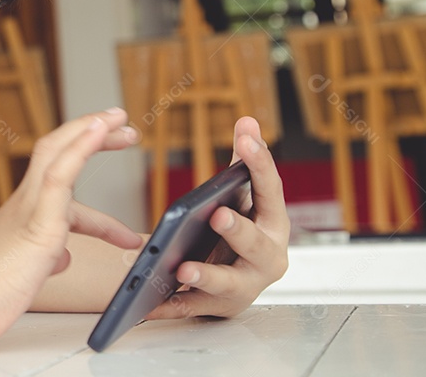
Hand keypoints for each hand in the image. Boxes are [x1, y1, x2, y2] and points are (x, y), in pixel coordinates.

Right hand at [0, 108, 143, 349]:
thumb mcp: (27, 270)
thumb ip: (46, 258)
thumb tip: (64, 257)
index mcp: (24, 212)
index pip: (56, 169)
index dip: (83, 152)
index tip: (110, 142)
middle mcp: (25, 203)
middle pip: (57, 149)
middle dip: (91, 133)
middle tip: (125, 128)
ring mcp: (30, 210)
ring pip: (57, 153)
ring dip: (91, 133)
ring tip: (123, 124)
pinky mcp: (37, 224)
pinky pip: (59, 176)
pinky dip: (80, 149)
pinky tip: (99, 130)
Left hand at [147, 115, 289, 319]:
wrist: (238, 284)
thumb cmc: (241, 233)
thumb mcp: (246, 198)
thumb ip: (245, 162)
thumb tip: (248, 120)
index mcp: (273, 224)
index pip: (271, 190)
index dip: (261, 164)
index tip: (247, 139)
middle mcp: (267, 258)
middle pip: (255, 243)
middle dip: (238, 229)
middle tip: (219, 215)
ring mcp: (243, 285)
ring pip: (227, 282)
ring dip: (206, 274)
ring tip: (184, 267)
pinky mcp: (216, 306)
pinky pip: (192, 306)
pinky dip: (171, 304)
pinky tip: (151, 302)